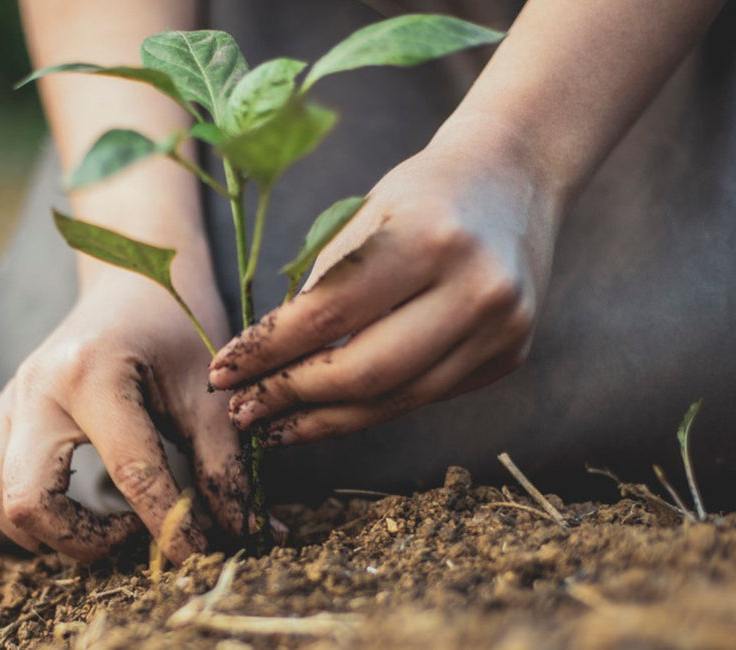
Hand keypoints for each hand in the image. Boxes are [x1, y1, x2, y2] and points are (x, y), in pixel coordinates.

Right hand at [0, 272, 248, 562]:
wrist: (135, 275)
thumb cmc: (177, 329)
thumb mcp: (209, 393)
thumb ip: (228, 466)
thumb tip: (256, 536)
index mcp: (92, 376)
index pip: (130, 476)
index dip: (170, 528)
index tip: (200, 555)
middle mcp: (35, 388)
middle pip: (27, 500)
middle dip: (81, 540)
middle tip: (128, 534)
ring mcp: (5, 399)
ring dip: (37, 530)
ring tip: (93, 521)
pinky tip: (20, 498)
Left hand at [208, 121, 563, 444]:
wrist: (513, 178)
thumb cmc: (420, 194)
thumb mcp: (363, 217)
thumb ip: (320, 288)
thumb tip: (261, 365)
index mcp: (429, 238)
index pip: (329, 314)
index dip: (268, 351)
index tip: (222, 372)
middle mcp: (475, 288)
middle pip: (365, 371)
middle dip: (292, 396)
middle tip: (242, 410)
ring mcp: (501, 329)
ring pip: (395, 399)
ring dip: (325, 421)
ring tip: (274, 427)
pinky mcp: (509, 356)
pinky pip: (423, 397)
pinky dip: (369, 409)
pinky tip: (327, 414)